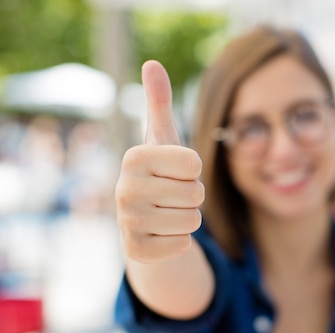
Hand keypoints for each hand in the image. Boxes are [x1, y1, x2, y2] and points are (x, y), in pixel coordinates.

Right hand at [115, 60, 204, 263]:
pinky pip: (184, 245)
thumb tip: (152, 63)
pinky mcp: (136, 252)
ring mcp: (127, 223)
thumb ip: (159, 102)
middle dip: (191, 196)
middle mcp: (124, 189)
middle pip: (196, 194)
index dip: (193, 171)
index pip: (195, 165)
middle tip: (170, 196)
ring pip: (193, 221)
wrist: (143, 222)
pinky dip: (179, 241)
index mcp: (134, 157)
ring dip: (187, 219)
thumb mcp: (162, 140)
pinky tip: (161, 234)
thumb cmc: (159, 174)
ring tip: (166, 212)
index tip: (174, 172)